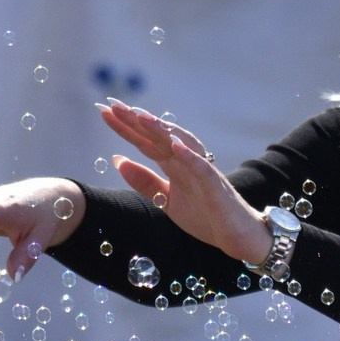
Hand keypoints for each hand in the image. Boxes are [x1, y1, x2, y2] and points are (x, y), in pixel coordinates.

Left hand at [95, 99, 271, 265]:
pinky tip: (174, 145)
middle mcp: (186, 161)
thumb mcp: (166, 200)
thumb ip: (144, 181)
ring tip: (141, 116)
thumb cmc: (204, 216)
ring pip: (180, 144)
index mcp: (173, 164)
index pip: (145, 140)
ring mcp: (201, 171)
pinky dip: (189, 155)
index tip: (103, 110)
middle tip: (112, 103)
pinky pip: (202, 168)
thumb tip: (117, 160)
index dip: (125, 126)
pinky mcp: (215, 186)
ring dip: (161, 129)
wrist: (235, 237)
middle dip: (136, 120)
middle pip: (158, 136)